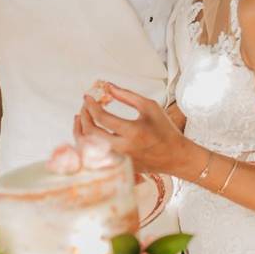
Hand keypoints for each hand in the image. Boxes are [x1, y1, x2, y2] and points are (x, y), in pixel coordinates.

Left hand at [76, 83, 202, 177]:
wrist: (174, 156)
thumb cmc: (164, 129)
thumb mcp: (149, 106)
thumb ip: (127, 95)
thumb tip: (107, 86)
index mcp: (133, 132)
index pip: (102, 118)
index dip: (91, 105)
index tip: (88, 97)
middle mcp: (124, 148)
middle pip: (91, 133)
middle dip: (84, 116)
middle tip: (84, 106)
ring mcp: (119, 160)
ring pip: (88, 148)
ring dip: (80, 131)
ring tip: (80, 118)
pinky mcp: (118, 167)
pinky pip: (94, 156)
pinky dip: (87, 143)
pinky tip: (86, 133)